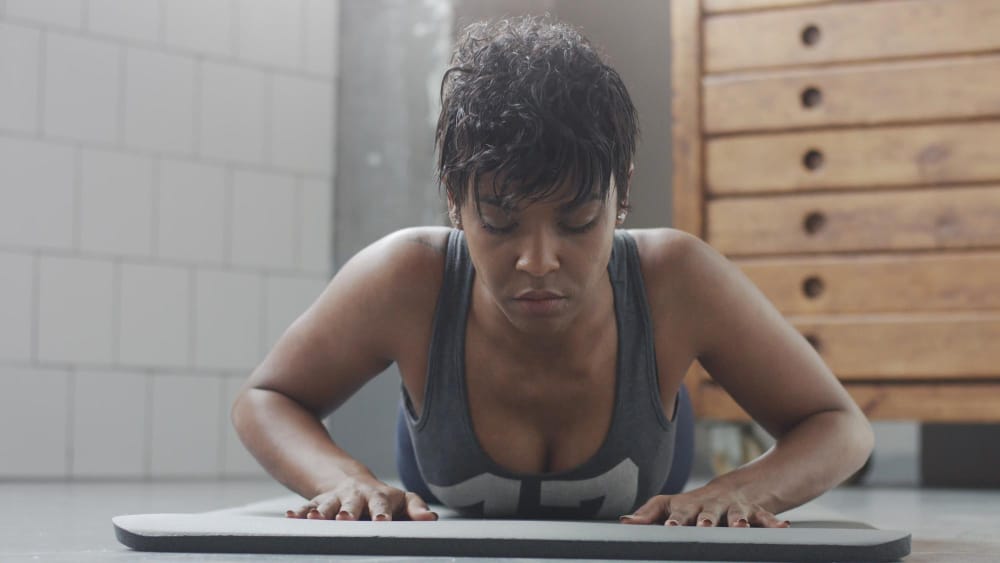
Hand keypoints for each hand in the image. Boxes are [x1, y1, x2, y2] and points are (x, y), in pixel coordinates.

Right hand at [285, 476, 437, 521]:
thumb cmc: (383, 498)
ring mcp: (336, 499)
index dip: (381, 512)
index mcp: (378, 496)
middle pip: (352, 504)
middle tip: (345, 518)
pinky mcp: (320, 502)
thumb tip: (430, 518)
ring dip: (322, 512)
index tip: (381, 521)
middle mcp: (356, 496)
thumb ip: (416, 508)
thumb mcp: (402, 501)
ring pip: (328, 504)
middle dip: (348, 511)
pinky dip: (300, 512)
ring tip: (316, 519)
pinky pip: (308, 506)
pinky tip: (292, 517)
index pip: (381, 504)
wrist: (353, 483)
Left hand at [619, 484, 790, 527]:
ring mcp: (733, 507)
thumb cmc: (696, 503)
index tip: (668, 526)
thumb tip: (625, 521)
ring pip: (736, 512)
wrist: (735, 488)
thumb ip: (648, 514)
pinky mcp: (754, 511)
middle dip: (705, 519)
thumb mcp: (672, 505)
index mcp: (689, 505)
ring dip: (737, 519)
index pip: (678, 510)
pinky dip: (773, 522)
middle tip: (703, 526)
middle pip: (707, 511)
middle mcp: (711, 504)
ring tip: (738, 526)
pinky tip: (782, 528)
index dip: (674, 518)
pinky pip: (765, 517)